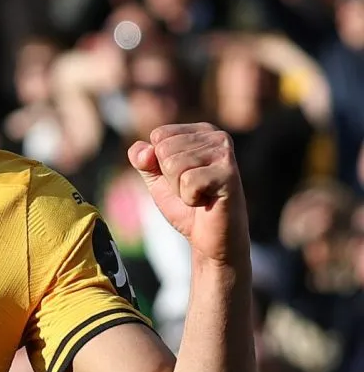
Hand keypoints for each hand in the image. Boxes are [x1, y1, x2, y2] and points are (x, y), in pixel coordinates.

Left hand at [128, 123, 249, 265]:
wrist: (209, 240)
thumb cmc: (185, 207)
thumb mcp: (156, 178)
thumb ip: (142, 159)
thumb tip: (144, 150)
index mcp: (200, 131)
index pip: (158, 135)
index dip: (159, 164)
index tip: (182, 178)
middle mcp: (216, 136)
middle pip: (164, 149)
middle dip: (170, 178)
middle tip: (191, 190)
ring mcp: (225, 153)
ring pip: (173, 164)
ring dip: (180, 189)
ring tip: (200, 195)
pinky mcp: (229, 173)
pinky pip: (188, 180)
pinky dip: (190, 198)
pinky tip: (207, 201)